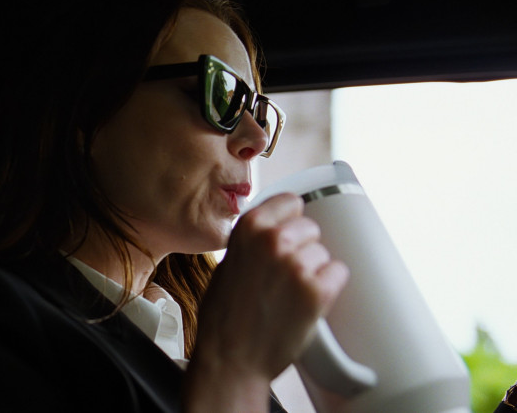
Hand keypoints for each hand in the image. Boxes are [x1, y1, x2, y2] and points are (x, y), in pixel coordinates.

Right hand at [184, 193, 347, 411]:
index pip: (290, 202)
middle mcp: (274, 240)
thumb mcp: (228, 264)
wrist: (231, 359)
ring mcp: (297, 265)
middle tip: (285, 276)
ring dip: (314, 272)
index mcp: (249, 228)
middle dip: (302, 249)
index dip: (291, 220)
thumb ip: (253, 242)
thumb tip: (277, 230)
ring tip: (291, 294)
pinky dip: (327, 289)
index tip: (290, 231)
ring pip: (324, 254)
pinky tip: (306, 303)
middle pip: (311, 228)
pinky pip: (338, 274)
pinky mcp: (317, 291)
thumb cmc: (224, 318)